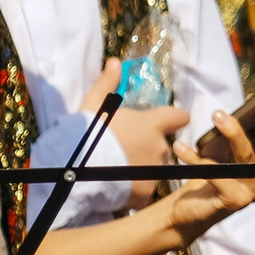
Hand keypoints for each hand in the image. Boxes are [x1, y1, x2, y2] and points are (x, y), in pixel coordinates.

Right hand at [78, 63, 189, 206]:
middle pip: (162, 145)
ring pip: (154, 167)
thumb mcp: (93, 105)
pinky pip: (145, 188)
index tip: (165, 122)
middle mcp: (160, 147)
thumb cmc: (85, 135)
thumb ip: (107, 83)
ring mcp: (154, 171)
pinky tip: (117, 185)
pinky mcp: (147, 192)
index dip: (174, 119)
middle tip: (124, 149)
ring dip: (142, 167)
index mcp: (153, 124)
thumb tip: (115, 61)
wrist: (74, 171)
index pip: (179, 117)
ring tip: (117, 168)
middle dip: (149, 146)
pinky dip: (136, 187)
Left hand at [162, 94, 254, 240]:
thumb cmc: (210, 179)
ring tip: (217, 116)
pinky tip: (180, 147)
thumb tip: (246, 110)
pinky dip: (197, 159)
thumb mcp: (227, 154)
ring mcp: (253, 191)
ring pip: (246, 158)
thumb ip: (242, 138)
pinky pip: (217, 174)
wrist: (186, 213)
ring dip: (233, 134)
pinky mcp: (235, 200)